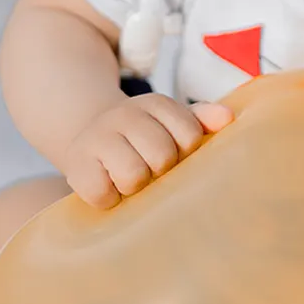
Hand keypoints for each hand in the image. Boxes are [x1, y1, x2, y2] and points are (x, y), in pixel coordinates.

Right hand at [63, 93, 232, 208]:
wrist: (89, 138)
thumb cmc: (142, 138)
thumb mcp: (171, 123)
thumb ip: (200, 120)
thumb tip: (227, 119)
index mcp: (155, 104)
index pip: (189, 136)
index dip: (185, 154)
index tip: (174, 155)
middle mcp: (124, 115)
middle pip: (162, 157)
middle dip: (159, 172)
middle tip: (149, 171)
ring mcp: (97, 139)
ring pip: (133, 176)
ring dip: (134, 187)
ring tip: (129, 181)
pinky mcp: (76, 167)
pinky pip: (103, 194)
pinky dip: (109, 199)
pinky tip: (109, 188)